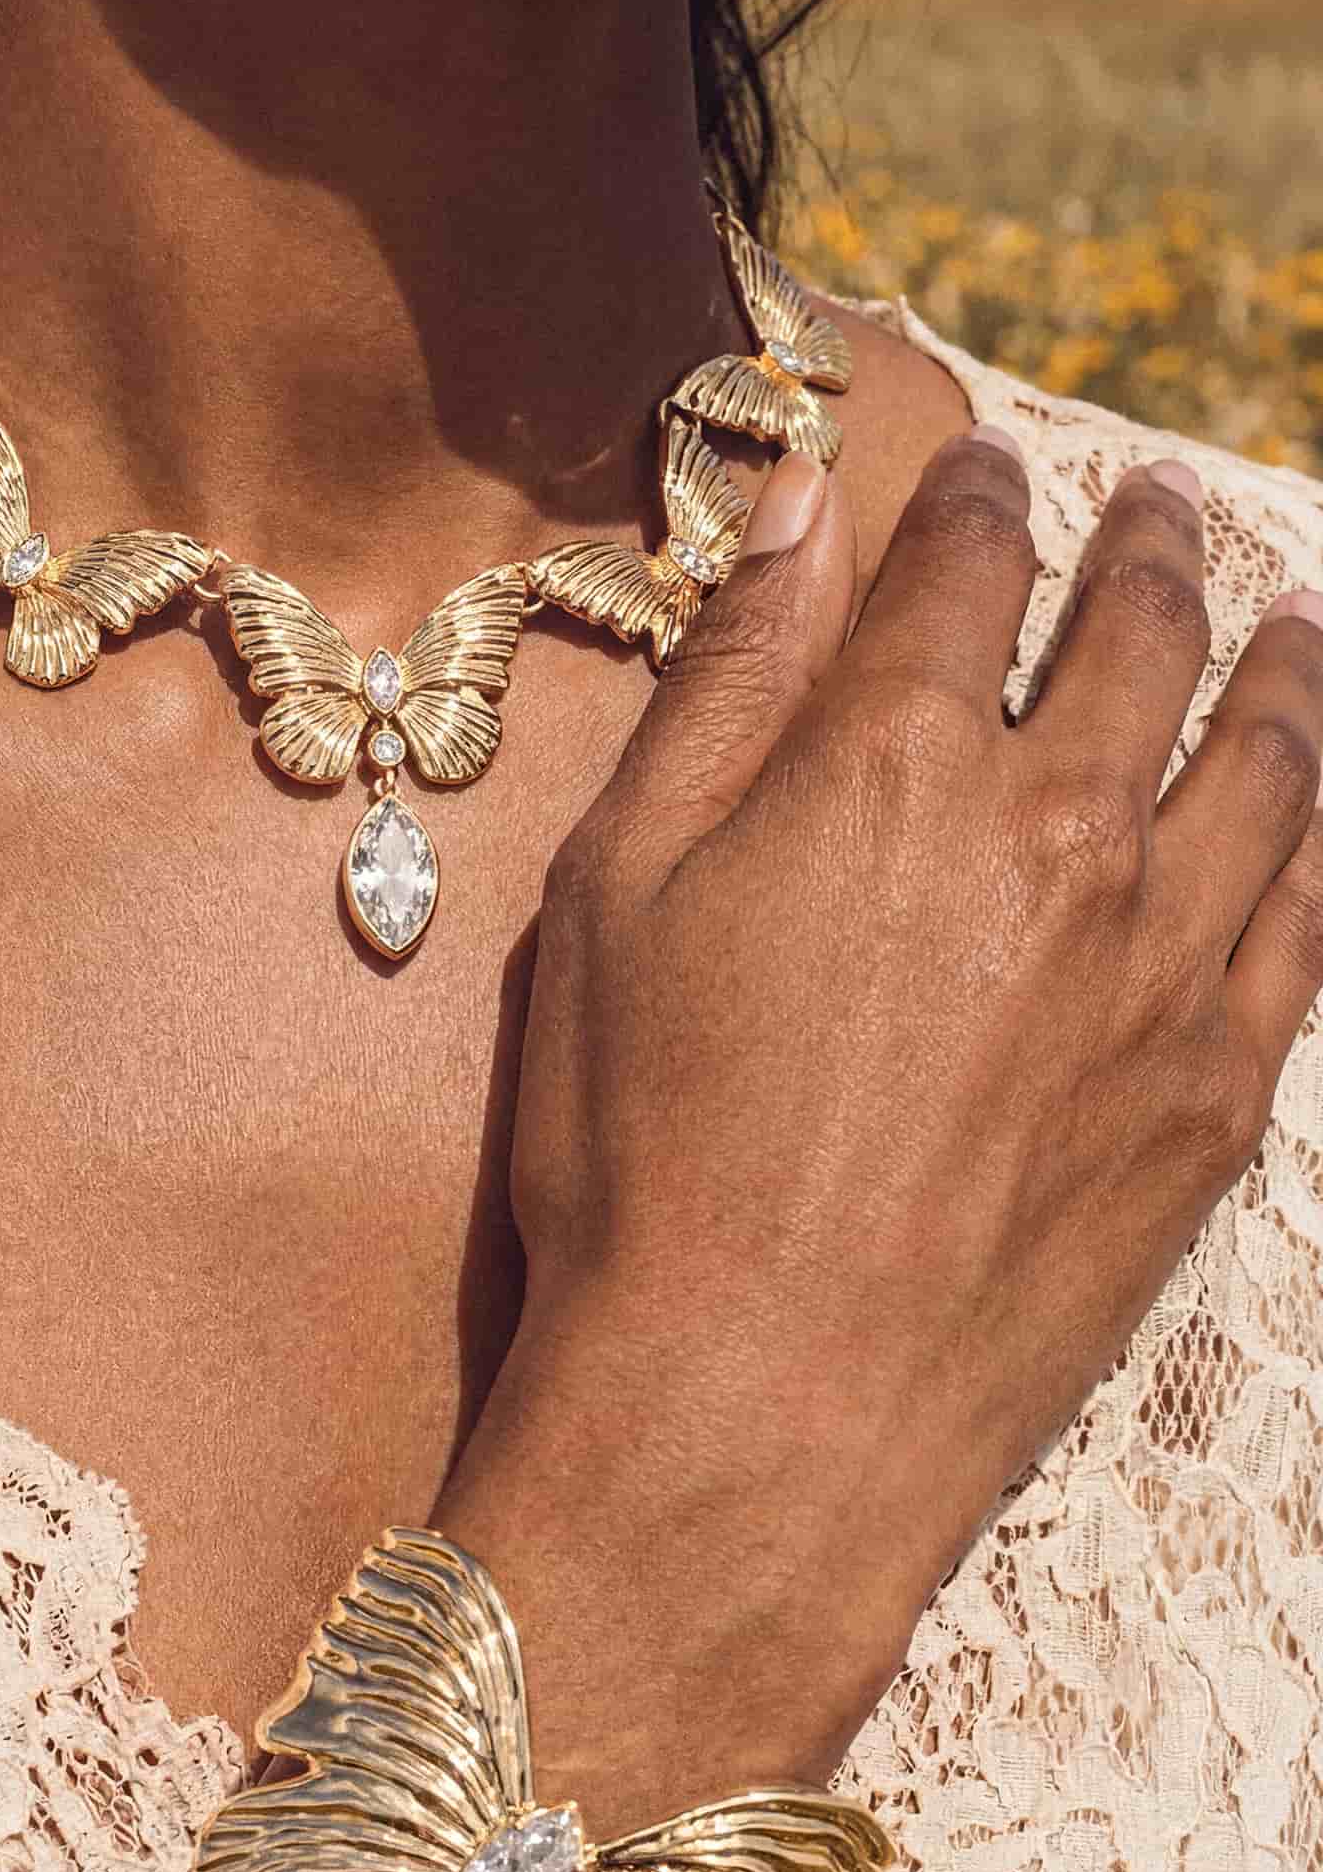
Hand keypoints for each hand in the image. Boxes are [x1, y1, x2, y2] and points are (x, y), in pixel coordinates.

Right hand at [441, 427, 1322, 1830]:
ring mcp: (1164, 963)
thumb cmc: (646, 1151)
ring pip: (1266, 759)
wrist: (762, 1407)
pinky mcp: (1214, 1091)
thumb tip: (795, 506)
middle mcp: (1063, 831)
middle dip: (1149, 551)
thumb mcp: (620, 893)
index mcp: (897, 761)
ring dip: (1279, 662)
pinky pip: (1307, 917)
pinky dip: (1320, 832)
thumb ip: (725, 683)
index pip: (969, 567)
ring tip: (1288, 616)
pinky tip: (1314, 807)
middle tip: (1156, 510)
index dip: (981, 494)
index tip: (990, 464)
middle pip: (1143, 639)